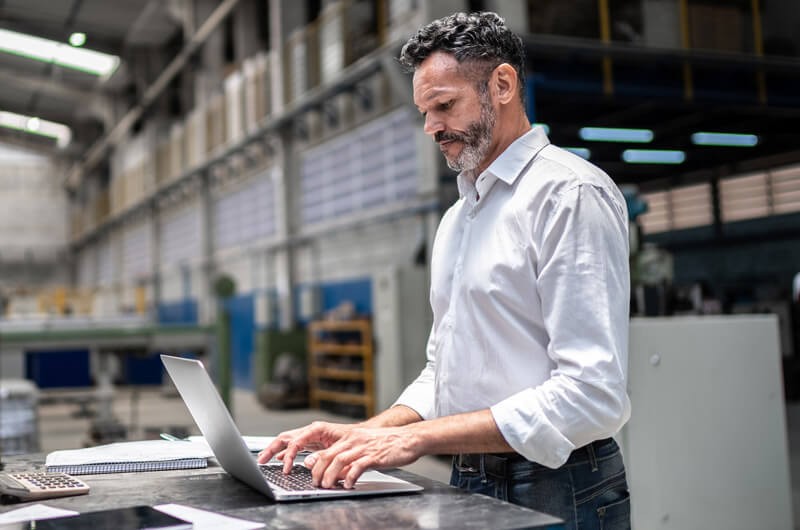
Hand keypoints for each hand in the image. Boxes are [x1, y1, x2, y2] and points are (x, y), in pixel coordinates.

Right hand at [257, 421, 353, 472]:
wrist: (364, 437)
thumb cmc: (355, 439)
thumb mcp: (341, 448)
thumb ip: (324, 455)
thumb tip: (308, 463)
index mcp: (317, 429)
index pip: (295, 441)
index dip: (288, 455)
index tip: (286, 468)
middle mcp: (311, 431)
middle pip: (286, 438)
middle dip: (271, 448)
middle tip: (261, 460)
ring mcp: (311, 436)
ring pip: (287, 441)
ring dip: (275, 450)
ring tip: (264, 459)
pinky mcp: (312, 443)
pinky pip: (294, 446)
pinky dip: (285, 452)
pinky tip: (280, 459)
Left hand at [303, 426, 421, 488]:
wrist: (409, 438)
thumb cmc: (388, 444)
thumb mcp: (365, 447)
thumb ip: (351, 458)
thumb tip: (337, 473)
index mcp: (350, 437)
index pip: (326, 450)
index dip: (315, 463)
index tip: (310, 474)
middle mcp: (354, 440)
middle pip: (328, 455)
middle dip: (318, 471)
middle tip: (316, 484)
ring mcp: (364, 447)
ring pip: (339, 460)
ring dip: (330, 475)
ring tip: (327, 486)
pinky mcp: (375, 455)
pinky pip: (358, 466)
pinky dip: (350, 476)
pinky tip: (348, 484)